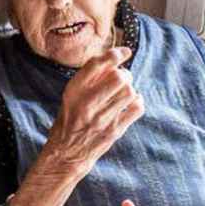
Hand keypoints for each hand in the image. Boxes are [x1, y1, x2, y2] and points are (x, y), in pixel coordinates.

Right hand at [41, 47, 143, 176]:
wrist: (66, 153)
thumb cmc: (71, 119)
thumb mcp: (71, 95)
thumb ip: (89, 78)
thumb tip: (116, 56)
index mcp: (73, 91)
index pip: (96, 65)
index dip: (114, 54)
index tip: (124, 52)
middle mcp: (86, 104)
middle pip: (118, 78)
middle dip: (124, 75)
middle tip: (121, 79)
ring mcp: (101, 119)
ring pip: (129, 92)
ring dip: (130, 89)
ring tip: (125, 93)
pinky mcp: (114, 131)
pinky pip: (136, 108)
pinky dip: (137, 102)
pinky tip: (130, 103)